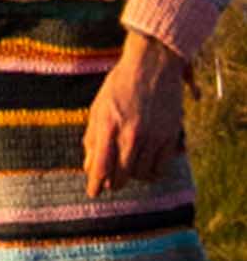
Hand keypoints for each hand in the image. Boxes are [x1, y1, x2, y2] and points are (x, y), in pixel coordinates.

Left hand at [83, 32, 188, 195]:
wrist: (152, 67)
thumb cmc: (119, 87)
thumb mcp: (98, 109)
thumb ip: (93, 139)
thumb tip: (89, 167)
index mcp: (108, 126)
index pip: (101, 167)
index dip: (95, 184)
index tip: (92, 193)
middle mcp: (131, 134)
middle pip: (121, 176)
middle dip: (112, 183)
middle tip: (108, 184)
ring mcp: (153, 136)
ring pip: (141, 174)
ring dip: (131, 177)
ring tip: (126, 172)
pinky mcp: (170, 136)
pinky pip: (160, 167)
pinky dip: (151, 172)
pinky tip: (144, 167)